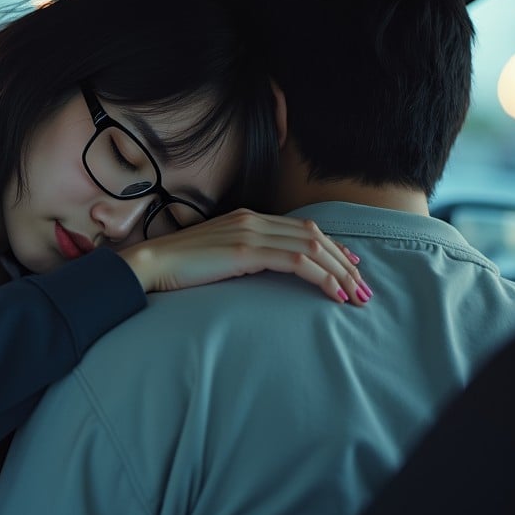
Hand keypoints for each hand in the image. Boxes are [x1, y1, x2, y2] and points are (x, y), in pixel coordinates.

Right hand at [117, 208, 370, 304]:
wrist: (150, 264)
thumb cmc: (179, 267)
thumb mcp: (218, 256)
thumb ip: (243, 255)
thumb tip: (265, 270)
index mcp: (247, 218)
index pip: (301, 228)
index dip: (332, 248)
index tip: (350, 267)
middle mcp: (252, 219)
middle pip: (313, 236)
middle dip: (344, 263)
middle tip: (364, 289)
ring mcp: (249, 232)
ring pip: (311, 247)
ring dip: (340, 272)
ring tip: (356, 296)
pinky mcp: (245, 251)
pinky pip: (296, 261)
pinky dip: (322, 277)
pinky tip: (334, 294)